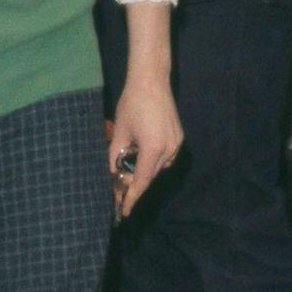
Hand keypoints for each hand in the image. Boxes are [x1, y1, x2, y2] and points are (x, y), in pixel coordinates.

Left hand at [110, 72, 182, 218]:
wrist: (151, 80)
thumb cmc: (132, 103)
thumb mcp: (120, 131)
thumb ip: (115, 156)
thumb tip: (112, 174)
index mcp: (152, 149)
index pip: (141, 181)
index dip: (132, 197)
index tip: (124, 211)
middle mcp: (168, 149)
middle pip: (150, 175)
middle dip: (135, 183)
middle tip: (120, 188)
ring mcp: (176, 143)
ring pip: (158, 167)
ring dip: (144, 170)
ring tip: (129, 163)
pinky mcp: (178, 137)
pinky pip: (165, 157)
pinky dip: (153, 160)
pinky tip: (142, 151)